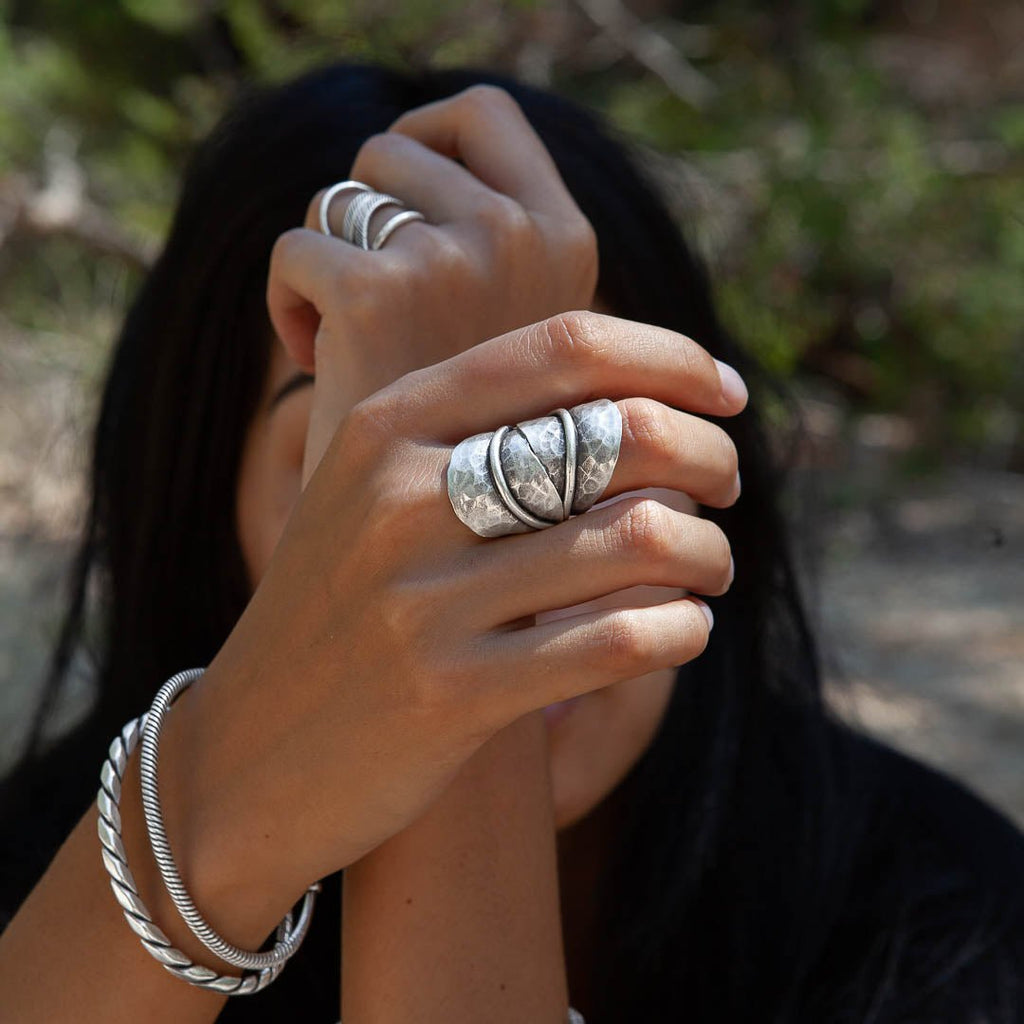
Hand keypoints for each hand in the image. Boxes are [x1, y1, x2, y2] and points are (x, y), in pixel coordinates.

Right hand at [180, 309, 745, 916]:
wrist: (249, 752)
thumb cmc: (342, 608)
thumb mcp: (376, 494)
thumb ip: (478, 433)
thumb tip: (637, 393)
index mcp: (386, 425)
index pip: (566, 346)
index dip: (674, 359)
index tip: (728, 394)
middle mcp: (399, 497)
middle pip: (617, 433)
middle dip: (708, 456)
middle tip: (725, 486)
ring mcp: (420, 599)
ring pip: (638, 538)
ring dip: (708, 551)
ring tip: (711, 566)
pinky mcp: (449, 696)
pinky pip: (618, 642)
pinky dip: (679, 628)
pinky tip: (683, 628)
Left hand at [267, 85, 598, 483]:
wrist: (437, 540)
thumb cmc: (473, 440)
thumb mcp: (521, 337)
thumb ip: (508, 257)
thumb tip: (457, 176)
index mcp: (566, 241)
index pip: (484, 116)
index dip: (431, 136)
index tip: (406, 197)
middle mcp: (519, 236)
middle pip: (398, 145)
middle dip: (368, 209)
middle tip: (375, 286)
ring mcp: (454, 260)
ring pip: (341, 195)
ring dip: (330, 257)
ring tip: (350, 334)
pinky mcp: (378, 295)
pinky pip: (296, 250)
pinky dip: (289, 303)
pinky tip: (318, 360)